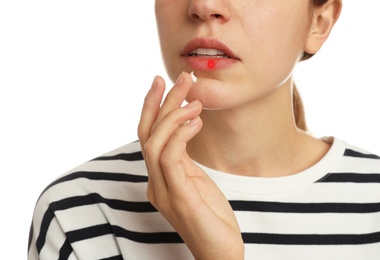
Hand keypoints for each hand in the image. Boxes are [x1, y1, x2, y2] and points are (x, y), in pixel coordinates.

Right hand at [138, 72, 243, 259]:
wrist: (222, 252)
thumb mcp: (196, 181)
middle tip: (179, 79)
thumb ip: (183, 159)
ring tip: (195, 99)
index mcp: (159, 178)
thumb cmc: (212, 217)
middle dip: (162, 103)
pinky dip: (180, 136)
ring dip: (174, 116)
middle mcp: (155, 183)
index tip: (163, 82)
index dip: (153, 108)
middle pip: (148, 134)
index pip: (149, 136)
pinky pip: (171, 160)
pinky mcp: (180, 199)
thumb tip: (184, 129)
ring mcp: (165, 192)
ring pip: (155, 143)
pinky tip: (196, 122)